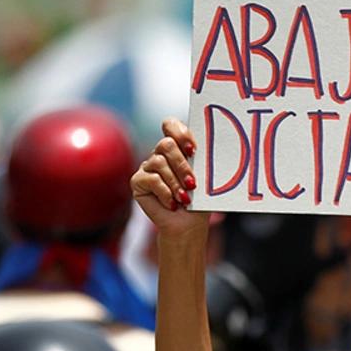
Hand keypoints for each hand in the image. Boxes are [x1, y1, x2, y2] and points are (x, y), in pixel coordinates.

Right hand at [131, 119, 208, 238]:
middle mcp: (160, 154)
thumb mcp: (204, 177)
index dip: (180, 133)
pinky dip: (165, 193)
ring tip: (185, 198)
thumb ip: (203, 159)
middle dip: (181, 164)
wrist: (188, 225)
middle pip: (166, 143)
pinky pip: (151, 179)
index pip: (171, 125)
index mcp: (177, 148)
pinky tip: (172, 204)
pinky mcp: (138, 181)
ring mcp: (147, 167)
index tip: (193, 150)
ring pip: (158, 162)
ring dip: (175, 182)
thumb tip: (213, 143)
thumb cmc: (199, 201)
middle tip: (192, 183)